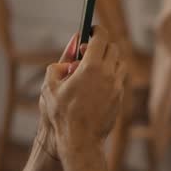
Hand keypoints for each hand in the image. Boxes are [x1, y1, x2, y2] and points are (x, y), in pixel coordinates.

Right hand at [40, 26, 125, 152]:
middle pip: (113, 48)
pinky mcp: (120, 98)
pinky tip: (97, 84)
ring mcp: (116, 87)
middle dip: (102, 45)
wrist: (81, 140)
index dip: (96, 30)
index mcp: (90, 67)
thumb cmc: (62, 115)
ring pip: (119, 63)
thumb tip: (65, 62)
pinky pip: (118, 80)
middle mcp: (107, 74)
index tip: (90, 30)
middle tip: (89, 50)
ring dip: (109, 60)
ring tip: (94, 67)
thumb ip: (56, 68)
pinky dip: (110, 76)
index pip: (100, 37)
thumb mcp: (49, 88)